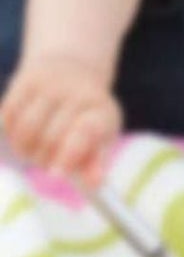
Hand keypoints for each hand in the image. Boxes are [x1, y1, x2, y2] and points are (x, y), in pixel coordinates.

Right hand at [1, 54, 121, 185]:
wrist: (72, 70)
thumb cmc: (87, 116)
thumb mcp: (100, 137)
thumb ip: (95, 163)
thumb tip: (93, 186)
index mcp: (101, 112)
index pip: (84, 134)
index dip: (69, 155)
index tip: (56, 175)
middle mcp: (78, 95)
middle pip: (50, 139)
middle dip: (42, 158)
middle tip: (44, 161)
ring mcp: (52, 85)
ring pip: (25, 130)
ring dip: (22, 149)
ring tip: (29, 151)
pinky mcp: (26, 81)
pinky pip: (8, 117)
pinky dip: (9, 133)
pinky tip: (18, 134)